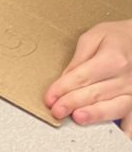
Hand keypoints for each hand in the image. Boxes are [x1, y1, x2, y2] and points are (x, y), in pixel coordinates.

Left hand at [46, 20, 131, 134]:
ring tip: (78, 118)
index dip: (63, 88)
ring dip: (95, 114)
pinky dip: (126, 128)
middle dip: (72, 102)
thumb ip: (79, 59)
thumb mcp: (94, 37)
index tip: (50, 97)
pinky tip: (118, 136)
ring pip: (114, 107)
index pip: (82, 76)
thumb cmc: (117, 37)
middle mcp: (125, 77)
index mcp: (112, 59)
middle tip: (56, 111)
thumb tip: (64, 80)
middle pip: (95, 93)